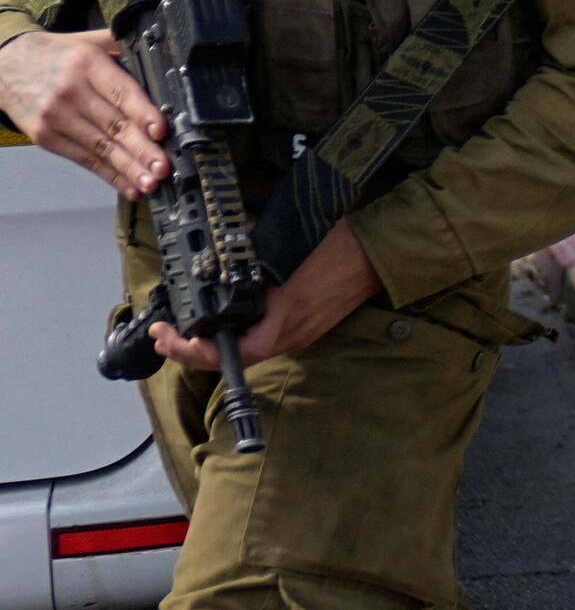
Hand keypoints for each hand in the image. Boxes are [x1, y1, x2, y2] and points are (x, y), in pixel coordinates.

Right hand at [0, 27, 167, 197]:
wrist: (3, 66)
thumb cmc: (54, 56)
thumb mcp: (86, 42)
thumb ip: (121, 46)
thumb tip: (162, 56)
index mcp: (86, 63)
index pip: (120, 91)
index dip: (143, 113)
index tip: (160, 131)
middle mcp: (70, 91)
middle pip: (114, 125)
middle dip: (142, 150)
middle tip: (164, 167)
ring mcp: (55, 117)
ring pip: (101, 147)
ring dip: (129, 169)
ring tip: (151, 183)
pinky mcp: (45, 137)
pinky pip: (84, 159)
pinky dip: (109, 175)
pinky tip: (129, 186)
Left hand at [158, 218, 373, 371]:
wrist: (376, 253)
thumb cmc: (337, 249)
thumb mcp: (285, 252)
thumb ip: (251, 262)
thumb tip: (217, 256)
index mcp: (284, 322)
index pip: (231, 353)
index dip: (193, 351)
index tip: (166, 335)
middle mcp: (289, 335)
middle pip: (232, 360)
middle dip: (190, 353)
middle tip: (161, 336)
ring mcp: (298, 333)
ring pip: (244, 353)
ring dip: (208, 347)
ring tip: (180, 333)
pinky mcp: (302, 326)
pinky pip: (259, 340)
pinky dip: (232, 337)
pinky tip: (219, 323)